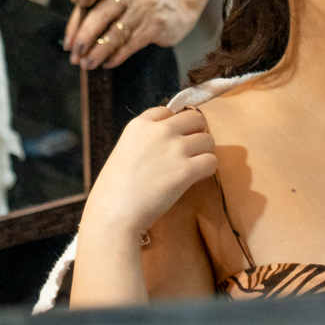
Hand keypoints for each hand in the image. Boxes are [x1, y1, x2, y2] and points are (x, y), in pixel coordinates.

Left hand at [64, 0, 196, 69]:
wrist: (176, 8)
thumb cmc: (135, 2)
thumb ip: (95, 5)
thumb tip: (71, 36)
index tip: (76, 1)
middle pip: (104, 10)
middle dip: (85, 33)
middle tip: (73, 50)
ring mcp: (146, 7)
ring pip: (116, 32)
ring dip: (97, 51)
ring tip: (85, 63)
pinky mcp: (156, 26)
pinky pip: (131, 44)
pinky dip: (115, 56)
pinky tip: (105, 63)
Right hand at [82, 105, 217, 236]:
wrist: (114, 213)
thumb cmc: (113, 190)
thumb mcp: (123, 151)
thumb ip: (144, 141)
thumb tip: (166, 144)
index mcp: (139, 124)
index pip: (168, 111)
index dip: (174, 125)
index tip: (173, 139)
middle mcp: (160, 130)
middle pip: (195, 118)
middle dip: (196, 132)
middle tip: (190, 150)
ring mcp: (174, 149)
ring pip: (208, 139)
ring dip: (204, 152)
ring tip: (194, 166)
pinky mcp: (186, 170)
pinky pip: (211, 161)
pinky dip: (208, 169)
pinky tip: (197, 177)